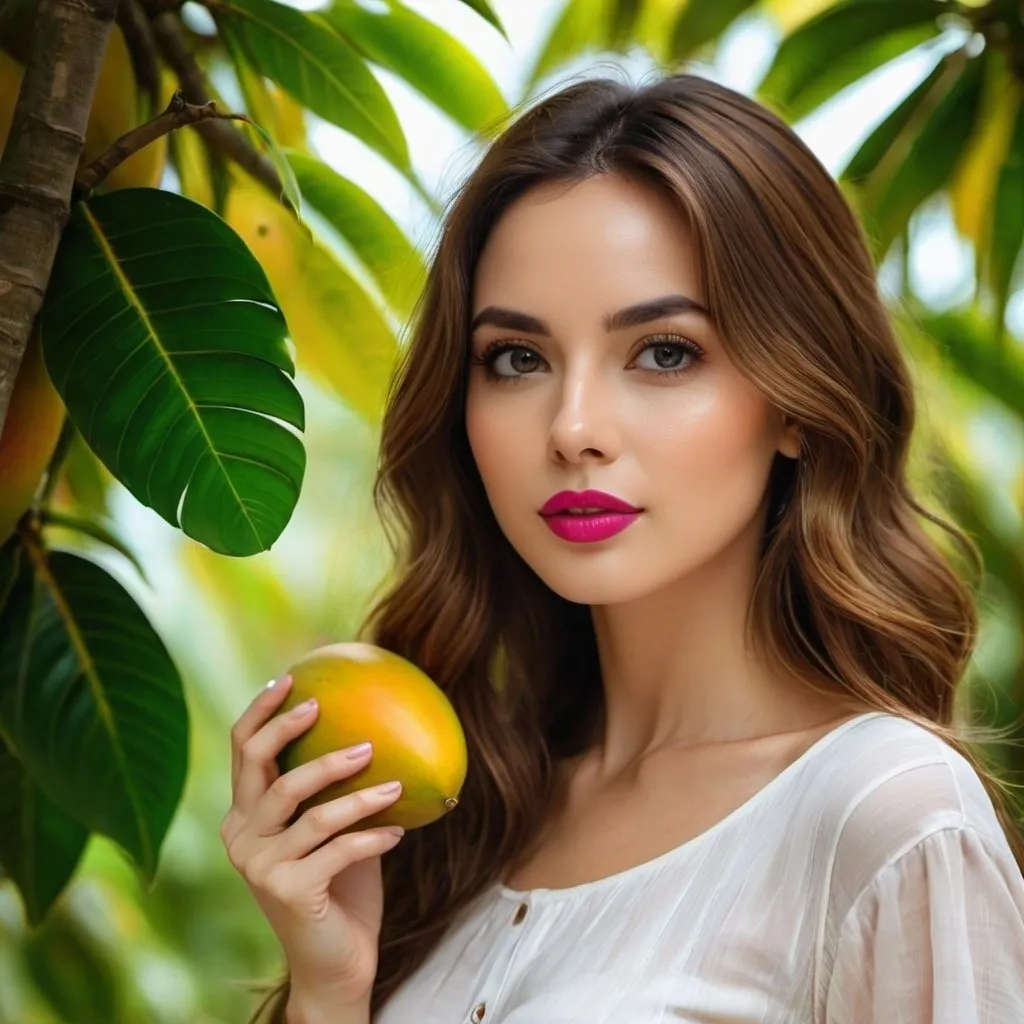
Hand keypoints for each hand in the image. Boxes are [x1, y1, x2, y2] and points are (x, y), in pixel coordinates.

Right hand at [221, 673, 404, 1006]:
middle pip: (260, 768)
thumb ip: (334, 788)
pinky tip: (399, 831)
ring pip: (311, 809)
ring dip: (357, 790)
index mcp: (244, 817)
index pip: (242, 751)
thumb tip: (371, 723)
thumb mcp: (333, 829)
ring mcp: (259, 867)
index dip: (261, 711)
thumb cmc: (341, 887)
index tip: (292, 677)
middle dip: (289, 730)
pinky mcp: (288, 891)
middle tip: (325, 708)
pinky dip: (373, 837)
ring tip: (393, 781)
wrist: (338, 963)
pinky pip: (339, 849)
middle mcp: (241, 838)